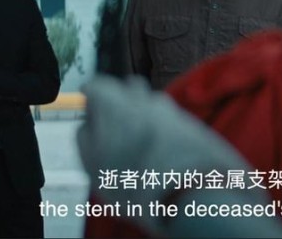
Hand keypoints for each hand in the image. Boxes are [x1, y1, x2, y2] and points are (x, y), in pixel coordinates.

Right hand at [78, 75, 277, 234]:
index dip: (91, 101)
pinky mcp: (194, 125)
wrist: (191, 195)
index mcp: (115, 103)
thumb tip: (90, 125)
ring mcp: (173, 110)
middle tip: (116, 130)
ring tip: (142, 151)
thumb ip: (86, 137)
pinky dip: (165, 134)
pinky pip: (173, 122)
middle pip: (129, 89)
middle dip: (121, 102)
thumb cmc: (136, 183)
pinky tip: (163, 158)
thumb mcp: (94, 166)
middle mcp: (146, 98)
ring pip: (153, 106)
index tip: (90, 113)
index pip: (96, 86)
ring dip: (145, 120)